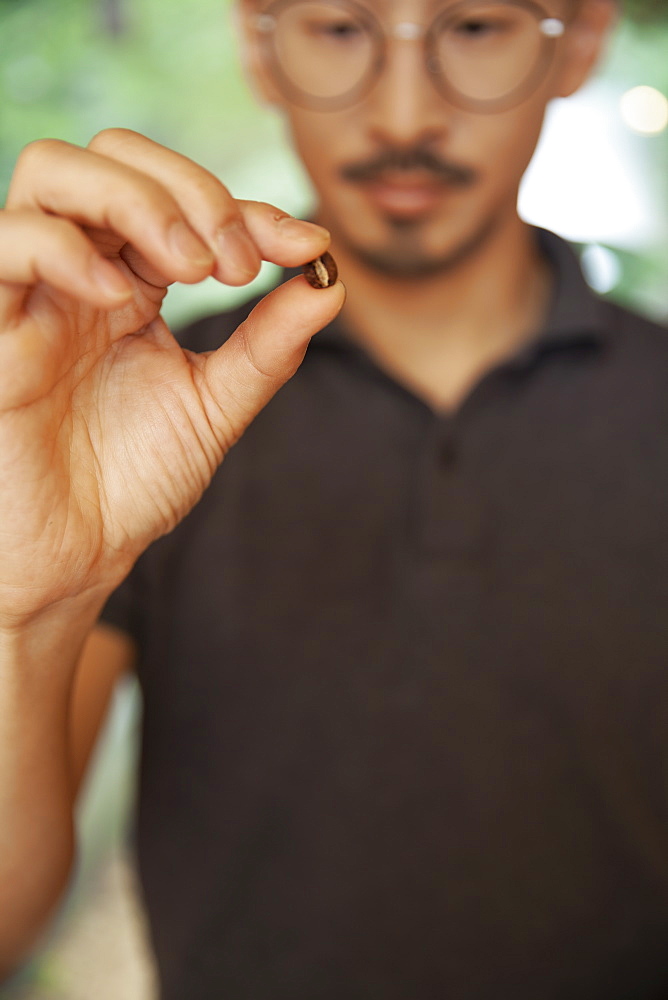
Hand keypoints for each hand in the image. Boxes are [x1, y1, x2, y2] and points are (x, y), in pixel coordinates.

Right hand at [0, 129, 343, 627]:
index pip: (183, 202)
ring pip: (54, 173)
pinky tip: (122, 297)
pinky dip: (70, 248)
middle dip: (192, 191)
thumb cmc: (134, 483)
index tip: (305, 246)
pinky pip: (7, 243)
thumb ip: (268, 344)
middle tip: (234, 266)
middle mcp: (82, 273)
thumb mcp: (216, 404)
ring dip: (138, 201)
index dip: (251, 209)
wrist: (79, 553)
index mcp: (132, 284)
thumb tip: (328, 279)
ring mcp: (32, 292)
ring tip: (191, 269)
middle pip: (114, 156)